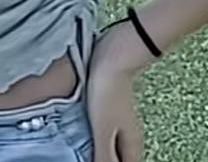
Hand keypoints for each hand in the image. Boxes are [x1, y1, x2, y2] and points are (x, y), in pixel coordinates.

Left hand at [85, 23, 155, 161]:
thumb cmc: (109, 92)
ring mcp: (120, 120)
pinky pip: (104, 129)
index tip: (90, 160)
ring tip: (76, 151)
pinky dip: (93, 136)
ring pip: (110, 145)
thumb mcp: (103, 131)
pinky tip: (78, 133)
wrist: (114, 56)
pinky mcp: (110, 107)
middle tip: (78, 155)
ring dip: (96, 150)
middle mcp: (129, 135)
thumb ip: (103, 158)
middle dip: (102, 159)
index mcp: (131, 146)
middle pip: (117, 158)